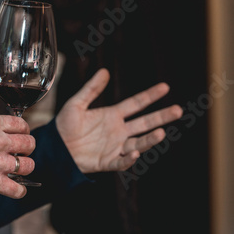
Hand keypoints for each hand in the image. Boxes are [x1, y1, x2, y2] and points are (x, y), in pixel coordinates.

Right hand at [0, 115, 34, 198]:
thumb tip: (5, 130)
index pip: (22, 125)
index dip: (25, 131)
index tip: (22, 135)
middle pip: (29, 144)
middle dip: (27, 149)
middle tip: (21, 153)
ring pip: (28, 165)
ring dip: (25, 168)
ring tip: (18, 169)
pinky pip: (18, 189)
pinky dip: (19, 191)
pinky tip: (16, 188)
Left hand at [56, 69, 182, 172]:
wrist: (55, 147)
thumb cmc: (64, 126)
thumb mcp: (76, 105)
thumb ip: (91, 90)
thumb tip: (104, 71)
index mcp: (112, 115)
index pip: (136, 104)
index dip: (150, 96)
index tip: (165, 87)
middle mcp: (118, 131)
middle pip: (144, 123)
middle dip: (161, 117)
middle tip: (178, 110)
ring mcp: (114, 147)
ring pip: (138, 143)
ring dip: (149, 140)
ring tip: (161, 133)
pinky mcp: (106, 162)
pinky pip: (120, 162)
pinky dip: (128, 159)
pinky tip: (134, 153)